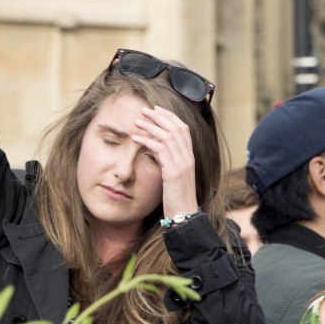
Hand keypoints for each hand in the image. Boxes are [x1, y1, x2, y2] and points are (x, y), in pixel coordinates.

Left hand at [132, 106, 198, 220]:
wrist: (184, 214)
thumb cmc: (177, 198)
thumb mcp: (174, 176)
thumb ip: (168, 160)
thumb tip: (156, 148)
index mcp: (190, 156)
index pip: (183, 128)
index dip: (170, 116)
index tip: (157, 109)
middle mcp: (188, 157)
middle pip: (175, 127)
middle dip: (159, 116)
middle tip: (144, 110)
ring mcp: (182, 163)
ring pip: (167, 135)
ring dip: (151, 125)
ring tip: (137, 121)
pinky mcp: (173, 172)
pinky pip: (159, 149)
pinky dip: (146, 140)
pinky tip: (135, 138)